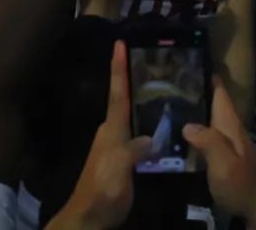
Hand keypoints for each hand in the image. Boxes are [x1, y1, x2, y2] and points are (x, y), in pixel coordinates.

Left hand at [54, 41, 150, 229]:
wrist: (89, 218)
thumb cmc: (101, 189)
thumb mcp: (118, 168)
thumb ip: (134, 149)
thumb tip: (151, 136)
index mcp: (112, 129)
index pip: (117, 93)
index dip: (118, 69)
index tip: (120, 43)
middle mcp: (113, 132)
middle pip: (124, 99)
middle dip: (135, 79)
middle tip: (157, 61)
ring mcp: (117, 146)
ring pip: (133, 116)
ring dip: (144, 101)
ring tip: (166, 86)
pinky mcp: (124, 159)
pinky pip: (139, 134)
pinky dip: (149, 124)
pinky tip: (163, 124)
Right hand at [182, 82, 255, 223]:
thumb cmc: (240, 182)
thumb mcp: (223, 163)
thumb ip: (209, 142)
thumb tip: (187, 123)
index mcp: (230, 126)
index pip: (220, 94)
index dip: (210, 78)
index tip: (192, 62)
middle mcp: (231, 129)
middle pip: (215, 104)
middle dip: (198, 91)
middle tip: (171, 83)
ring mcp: (229, 143)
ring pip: (211, 119)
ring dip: (196, 109)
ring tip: (171, 103)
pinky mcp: (225, 155)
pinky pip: (209, 134)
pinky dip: (197, 127)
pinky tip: (182, 132)